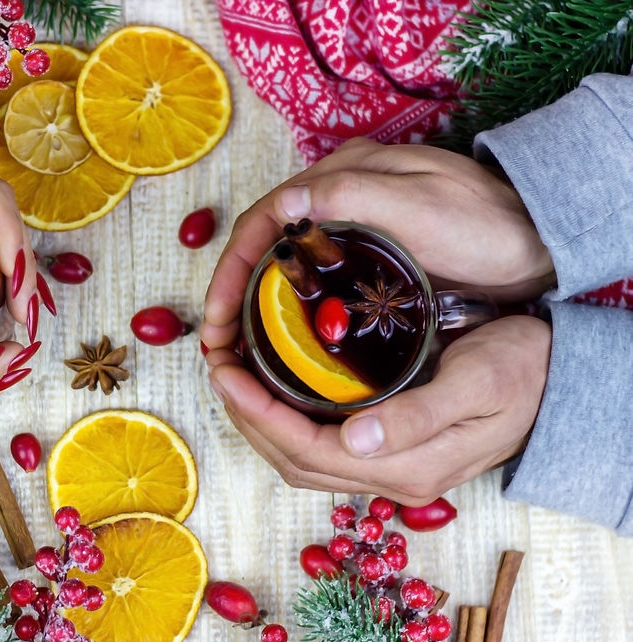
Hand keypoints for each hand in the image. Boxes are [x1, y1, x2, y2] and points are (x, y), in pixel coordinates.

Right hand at [201, 137, 553, 352]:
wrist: (534, 241)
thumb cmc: (484, 224)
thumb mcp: (423, 205)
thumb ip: (356, 194)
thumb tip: (285, 199)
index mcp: (339, 178)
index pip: (262, 220)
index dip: (231, 269)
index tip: (217, 320)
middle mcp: (334, 198)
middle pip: (262, 245)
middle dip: (231, 295)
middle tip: (218, 348)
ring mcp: (347, 228)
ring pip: (279, 266)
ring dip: (251, 307)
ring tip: (237, 353)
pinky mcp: (361, 256)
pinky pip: (307, 281)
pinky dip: (283, 311)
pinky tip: (279, 342)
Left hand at [205, 316, 550, 503]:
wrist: (555, 381)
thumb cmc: (521, 370)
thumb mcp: (478, 383)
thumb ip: (419, 417)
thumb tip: (356, 440)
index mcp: (406, 465)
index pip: (308, 450)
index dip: (259, 416)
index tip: (227, 375)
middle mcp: (389, 476)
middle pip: (293, 460)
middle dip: (246, 418)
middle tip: (218, 367)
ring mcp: (388, 468)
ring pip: (301, 458)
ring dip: (259, 422)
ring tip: (233, 377)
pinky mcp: (388, 451)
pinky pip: (318, 446)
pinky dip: (284, 421)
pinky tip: (273, 389)